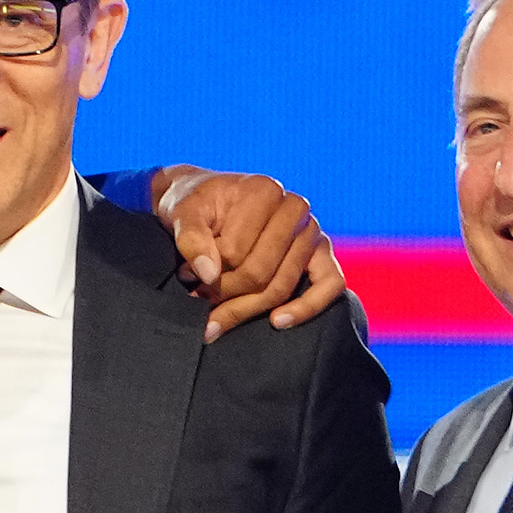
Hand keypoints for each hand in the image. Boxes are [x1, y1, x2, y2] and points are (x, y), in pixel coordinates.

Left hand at [151, 166, 355, 342]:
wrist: (209, 201)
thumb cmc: (197, 207)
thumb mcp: (182, 213)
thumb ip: (190, 239)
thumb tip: (208, 274)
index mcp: (264, 191)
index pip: (235, 252)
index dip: (206, 272)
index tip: (184, 276)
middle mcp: (294, 208)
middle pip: (260, 274)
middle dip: (224, 295)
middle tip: (197, 300)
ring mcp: (311, 231)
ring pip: (281, 287)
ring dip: (245, 309)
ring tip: (214, 316)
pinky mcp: (321, 254)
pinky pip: (330, 285)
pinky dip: (306, 308)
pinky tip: (278, 322)